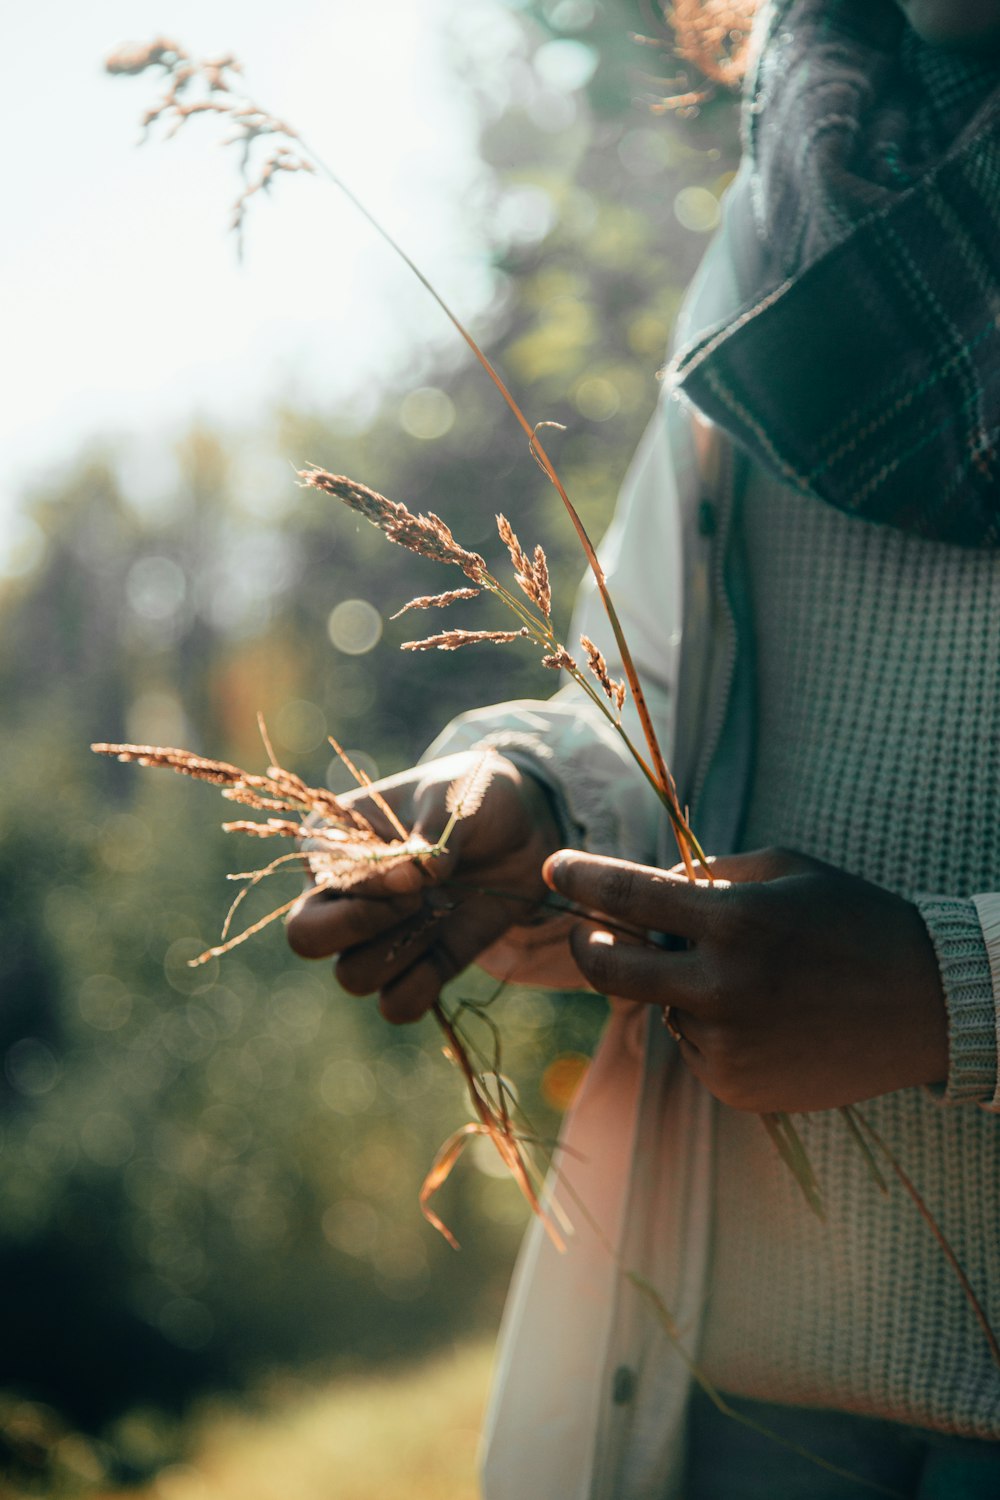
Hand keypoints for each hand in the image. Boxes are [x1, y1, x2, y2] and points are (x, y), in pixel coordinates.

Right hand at [285, 752, 564, 1022]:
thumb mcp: (454, 798)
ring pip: (352, 977)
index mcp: (331, 841)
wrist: (524, 826)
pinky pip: (395, 1005)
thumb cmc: (473, 797)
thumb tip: (416, 879)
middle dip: (360, 926)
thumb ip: (432, 833)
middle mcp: (341, 895)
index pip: (318, 876)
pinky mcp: (416, 967)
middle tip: (415, 900)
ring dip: (401, 952)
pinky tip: (446, 948)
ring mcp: (376, 937)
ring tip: (442, 913)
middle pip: (306, 938)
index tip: (415, 869)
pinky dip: (420, 990)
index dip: (365, 884)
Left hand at [543, 845, 948, 1111]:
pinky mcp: (736, 1088)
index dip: (581, 878)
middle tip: (589, 932)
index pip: (627, 895)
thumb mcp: (784, 870)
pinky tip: (764, 1016)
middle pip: (609, 971)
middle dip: (588, 945)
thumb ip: (707, 877)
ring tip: (748, 976)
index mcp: (735, 923)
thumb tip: (643, 889)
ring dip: (676, 986)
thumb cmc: (853, 919)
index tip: (553, 868)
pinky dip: (708, 1026)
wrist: (925, 1004)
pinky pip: (693, 1047)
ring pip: (659, 1008)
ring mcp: (727, 1047)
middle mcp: (722, 989)